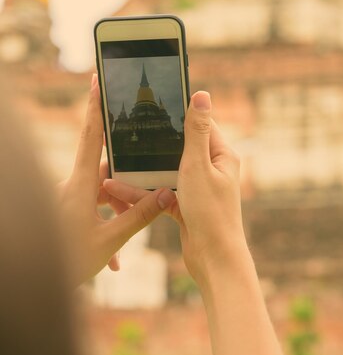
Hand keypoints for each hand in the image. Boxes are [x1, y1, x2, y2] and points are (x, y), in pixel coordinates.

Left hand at [59, 74, 175, 285]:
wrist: (32, 283)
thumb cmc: (65, 261)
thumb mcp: (108, 241)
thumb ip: (138, 216)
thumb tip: (165, 194)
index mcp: (81, 185)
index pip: (92, 136)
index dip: (96, 107)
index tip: (98, 80)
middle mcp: (73, 187)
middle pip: (106, 173)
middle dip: (126, 187)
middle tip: (142, 203)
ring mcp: (67, 201)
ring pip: (101, 195)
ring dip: (116, 216)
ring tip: (122, 251)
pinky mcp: (66, 214)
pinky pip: (91, 212)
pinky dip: (104, 229)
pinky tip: (112, 261)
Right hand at [104, 91, 247, 285]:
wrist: (213, 260)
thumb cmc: (210, 212)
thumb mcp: (198, 165)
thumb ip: (195, 131)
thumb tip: (202, 94)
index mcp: (220, 154)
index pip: (198, 124)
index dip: (176, 114)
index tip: (151, 105)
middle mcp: (211, 168)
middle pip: (176, 148)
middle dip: (150, 146)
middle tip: (123, 135)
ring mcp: (197, 187)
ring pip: (164, 172)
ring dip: (138, 172)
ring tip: (110, 169)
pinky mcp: (185, 204)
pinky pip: (159, 192)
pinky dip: (141, 193)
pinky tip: (115, 191)